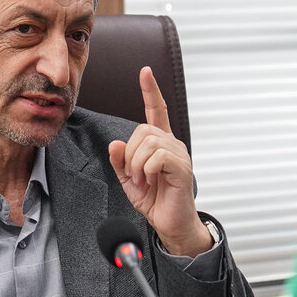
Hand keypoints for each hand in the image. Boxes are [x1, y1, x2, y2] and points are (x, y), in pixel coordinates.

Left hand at [109, 66, 212, 256]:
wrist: (170, 223)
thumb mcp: (129, 180)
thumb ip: (120, 161)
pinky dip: (146, 169)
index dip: (151, 92)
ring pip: (149, 142)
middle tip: (133, 175)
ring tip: (142, 180)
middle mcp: (172, 144)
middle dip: (130, 153)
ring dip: (137, 163)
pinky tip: (150, 181)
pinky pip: (158, 156)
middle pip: (144, 130)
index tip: (145, 72)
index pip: (157, 111)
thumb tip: (115, 143)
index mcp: (160, 144)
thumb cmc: (155, 201)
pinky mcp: (182, 168)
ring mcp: (179, 155)